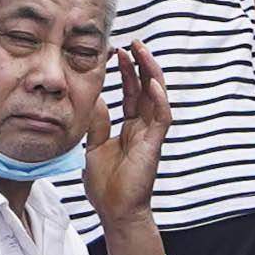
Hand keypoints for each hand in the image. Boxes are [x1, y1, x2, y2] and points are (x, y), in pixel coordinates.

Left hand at [93, 40, 173, 215]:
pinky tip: (151, 82)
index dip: (126, 72)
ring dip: (151, 72)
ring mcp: (151, 135)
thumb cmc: (105, 185)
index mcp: (130, 127)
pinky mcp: (154, 145)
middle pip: (146, 88)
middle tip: (133, 42)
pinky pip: (162, 118)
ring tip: (142, 51)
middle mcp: (143, 127)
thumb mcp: (93, 146)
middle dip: (141, 64)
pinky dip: (159, 100)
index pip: (131, 92)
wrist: (114, 211)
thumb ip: (97, 122)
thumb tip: (95, 97)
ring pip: (157, 96)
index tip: (116, 52)